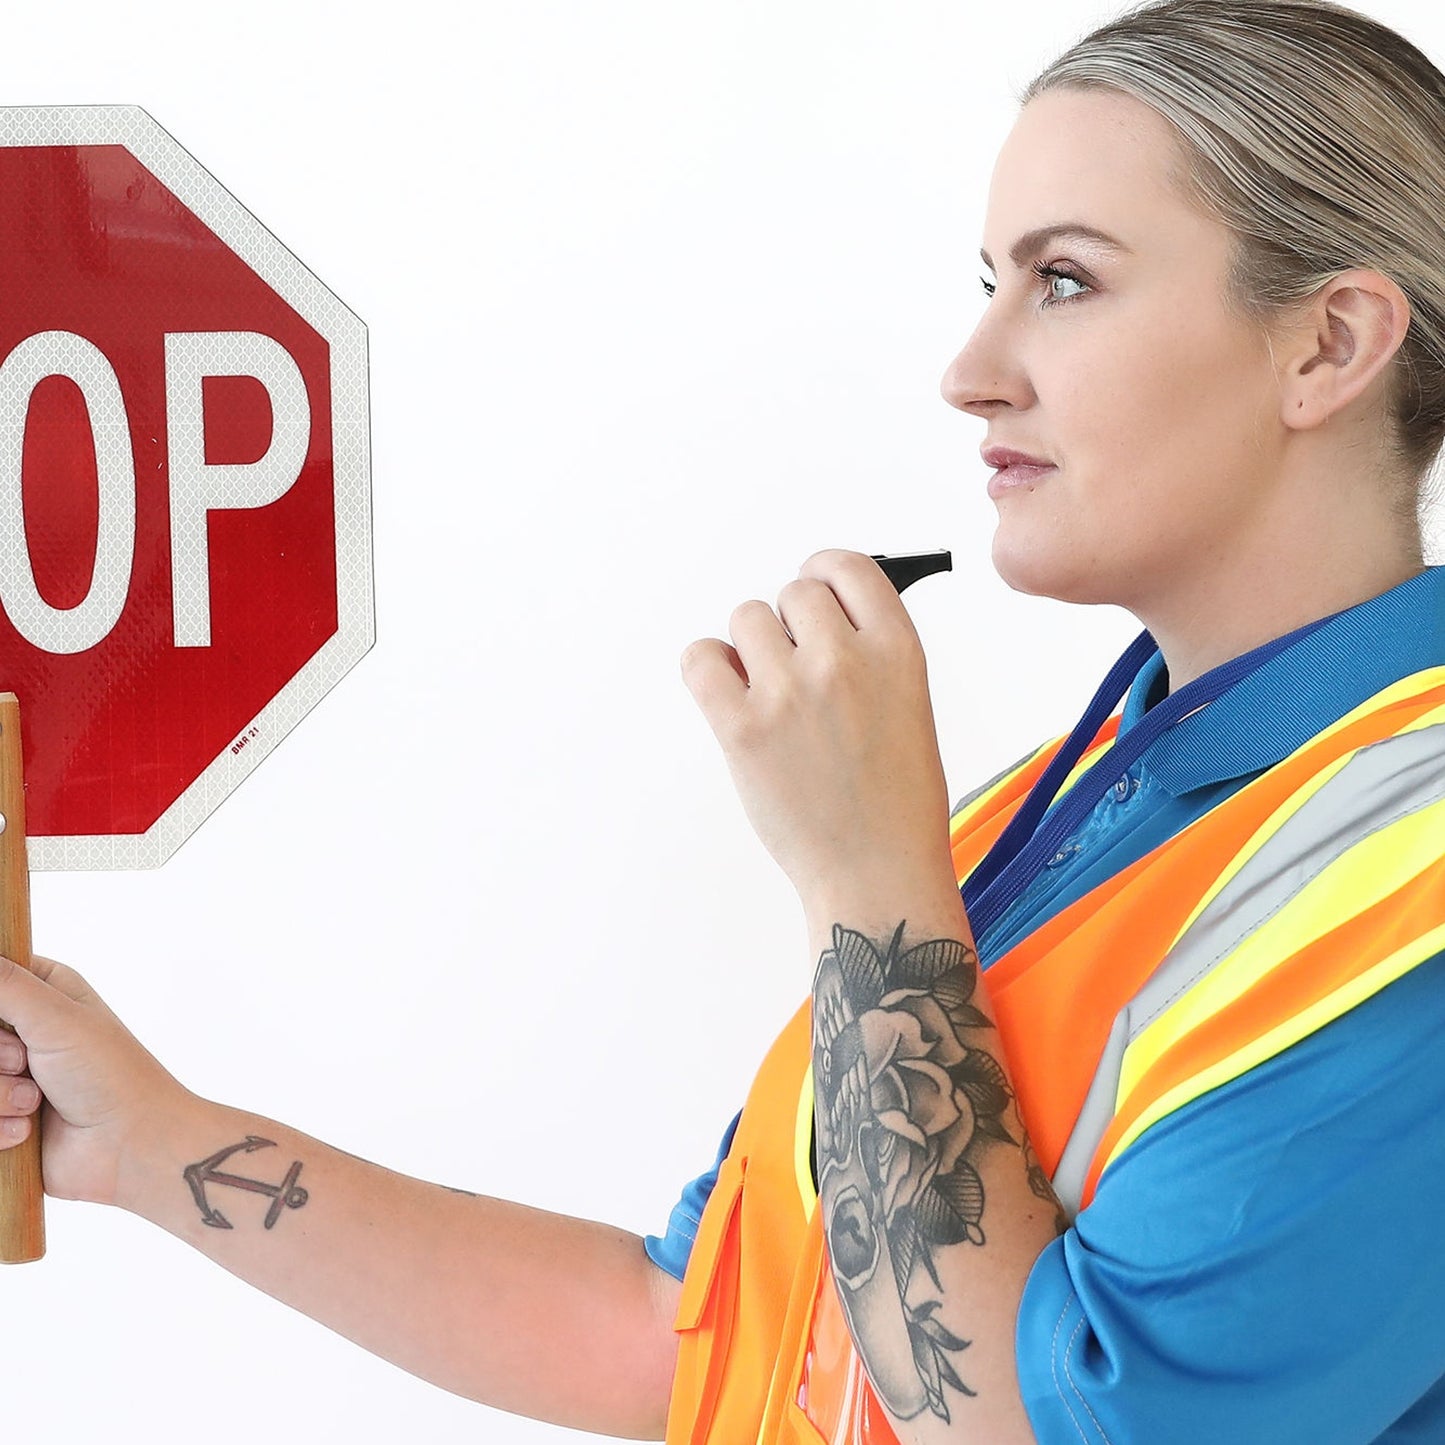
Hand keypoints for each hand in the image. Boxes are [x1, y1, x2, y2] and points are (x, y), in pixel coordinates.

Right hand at [0, 955, 186, 1207]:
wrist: (129, 1147)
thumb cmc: (110, 1075)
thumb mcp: (57, 1018)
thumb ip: (6, 985)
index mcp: (44, 990)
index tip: (12, 1026)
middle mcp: (25, 1028)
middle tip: (26, 1062)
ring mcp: (11, 1076)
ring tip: (35, 1102)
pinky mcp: (3, 1117)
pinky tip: (28, 1131)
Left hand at [681, 549, 955, 911]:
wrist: (876, 873)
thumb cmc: (896, 800)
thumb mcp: (908, 705)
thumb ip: (869, 651)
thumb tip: (817, 612)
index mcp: (897, 651)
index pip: (846, 568)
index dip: (823, 574)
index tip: (814, 588)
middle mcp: (843, 661)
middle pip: (792, 593)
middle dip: (790, 625)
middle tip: (796, 669)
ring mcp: (788, 693)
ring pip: (745, 618)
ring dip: (750, 648)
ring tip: (768, 693)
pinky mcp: (742, 728)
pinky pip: (700, 659)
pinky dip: (708, 667)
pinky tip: (727, 692)